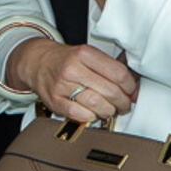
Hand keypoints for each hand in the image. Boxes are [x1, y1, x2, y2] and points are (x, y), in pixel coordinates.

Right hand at [9, 37, 139, 122]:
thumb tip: (133, 91)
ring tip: (109, 109)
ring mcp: (62, 85)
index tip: (130, 91)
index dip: (130, 86)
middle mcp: (72, 69)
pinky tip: (92, 112)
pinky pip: (80, 115)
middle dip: (122, 102)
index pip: (119, 73)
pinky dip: (91, 117)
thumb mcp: (87, 55)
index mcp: (84, 54)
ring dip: (108, 111)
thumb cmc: (66, 61)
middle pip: (110, 91)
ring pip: (97, 104)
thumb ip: (110, 69)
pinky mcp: (54, 101)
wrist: (37, 62)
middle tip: (123, 105)